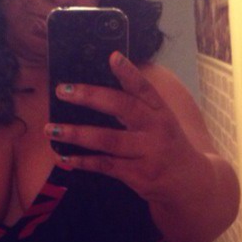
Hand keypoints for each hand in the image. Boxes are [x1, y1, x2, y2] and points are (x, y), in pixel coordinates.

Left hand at [46, 53, 211, 204]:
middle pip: (123, 108)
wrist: (190, 184)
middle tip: (62, 90)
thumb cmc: (168, 146)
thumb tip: (96, 89)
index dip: (129, 72)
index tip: (112, 57)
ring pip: (108, 140)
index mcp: (162, 113)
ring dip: (76, 133)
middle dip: (90, 97)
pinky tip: (64, 157)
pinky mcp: (139, 176)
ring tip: (51, 129)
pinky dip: (83, 162)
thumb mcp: (161, 122)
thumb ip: (138, 106)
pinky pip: (106, 165)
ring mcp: (149, 154)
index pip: (145, 88)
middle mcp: (157, 131)